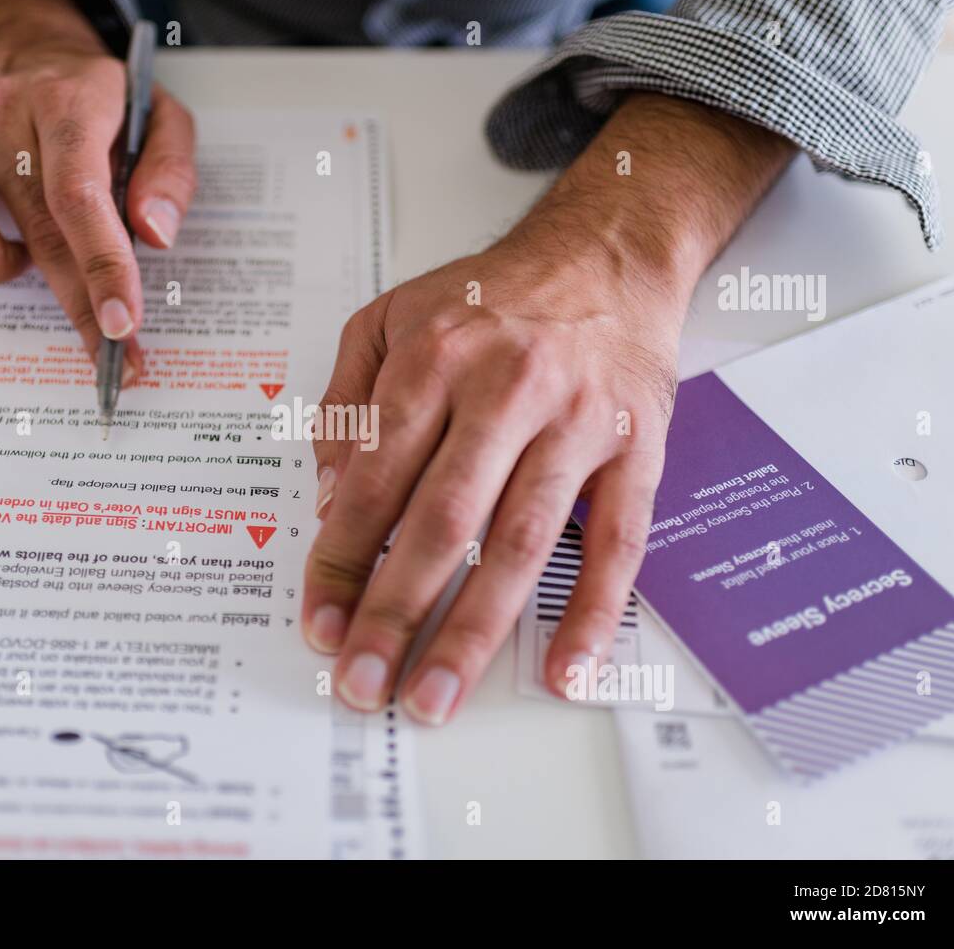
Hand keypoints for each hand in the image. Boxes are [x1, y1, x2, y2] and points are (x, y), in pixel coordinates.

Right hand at [0, 0, 196, 376]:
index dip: (101, 267)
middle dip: (75, 302)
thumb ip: (168, 174)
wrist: (25, 45)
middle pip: (34, 226)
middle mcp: (3, 112)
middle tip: (107, 351)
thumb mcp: (159, 117)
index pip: (80, 196)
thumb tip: (153, 235)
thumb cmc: (97, 98)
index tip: (120, 325)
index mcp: (69, 103)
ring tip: (25, 256)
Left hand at [302, 93, 794, 723]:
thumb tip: (330, 500)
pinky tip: (565, 669)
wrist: (605, 257)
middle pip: (442, 521)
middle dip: (394, 613)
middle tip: (362, 682)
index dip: (339, 560)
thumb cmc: (492, 298)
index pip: (373, 479)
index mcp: (436, 359)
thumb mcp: (389, 318)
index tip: (320, 620)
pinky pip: (616, 544)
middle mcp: (506, 391)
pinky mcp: (634, 450)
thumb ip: (346, 403)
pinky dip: (592, 612)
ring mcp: (576, 425)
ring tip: (434, 696)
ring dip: (474, 631)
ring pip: (520, 544)